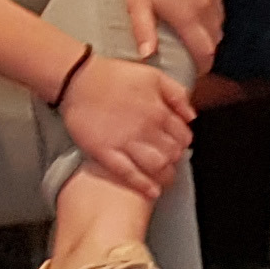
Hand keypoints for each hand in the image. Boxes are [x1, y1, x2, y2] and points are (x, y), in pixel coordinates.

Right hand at [60, 48, 194, 198]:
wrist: (78, 80)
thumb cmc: (115, 76)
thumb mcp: (154, 76)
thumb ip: (177, 95)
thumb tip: (191, 115)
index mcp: (158, 110)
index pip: (183, 136)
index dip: (184, 143)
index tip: (180, 145)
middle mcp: (145, 129)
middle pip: (172, 153)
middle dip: (175, 159)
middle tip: (172, 161)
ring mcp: (125, 142)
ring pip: (155, 166)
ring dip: (164, 175)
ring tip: (165, 177)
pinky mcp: (105, 152)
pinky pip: (128, 173)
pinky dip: (143, 185)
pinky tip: (152, 192)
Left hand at [122, 0, 225, 69]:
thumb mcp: (137, 2)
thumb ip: (143, 31)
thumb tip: (147, 56)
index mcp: (187, 17)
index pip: (205, 52)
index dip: (203, 66)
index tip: (197, 71)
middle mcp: (206, 6)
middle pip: (215, 38)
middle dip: (207, 48)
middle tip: (194, 51)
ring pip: (219, 20)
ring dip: (210, 29)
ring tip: (195, 30)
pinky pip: (219, 1)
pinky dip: (212, 9)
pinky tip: (197, 5)